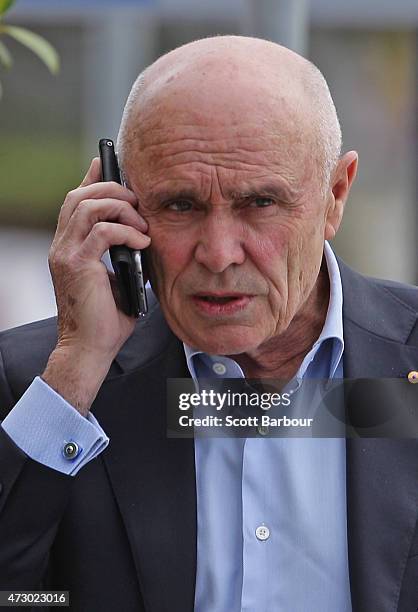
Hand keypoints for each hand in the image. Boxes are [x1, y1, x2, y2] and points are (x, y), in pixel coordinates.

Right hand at [42, 158, 149, 413]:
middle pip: (80, 195)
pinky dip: (126, 232)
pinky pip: (102, 231)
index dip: (92, 179)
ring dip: (121, 208)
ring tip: (142, 225)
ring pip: (88, 206)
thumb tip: (144, 236)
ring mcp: (65, 253)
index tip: (109, 165)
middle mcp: (62, 245)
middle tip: (138, 201)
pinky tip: (142, 243)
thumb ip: (123, 254)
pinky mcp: (77, 264)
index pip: (75, 200)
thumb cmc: (107, 318)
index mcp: (69, 246)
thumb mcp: (118, 277)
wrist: (91, 348)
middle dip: (112, 190)